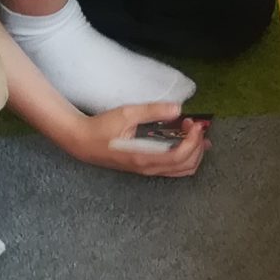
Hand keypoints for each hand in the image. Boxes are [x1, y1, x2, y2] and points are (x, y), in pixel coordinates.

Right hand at [71, 102, 208, 177]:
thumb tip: (177, 109)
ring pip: (181, 170)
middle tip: (195, 125)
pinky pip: (173, 169)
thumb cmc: (101, 127)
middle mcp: (148, 168)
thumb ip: (152, 111)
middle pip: (186, 166)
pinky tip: (186, 143)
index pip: (179, 156)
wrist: (81, 142)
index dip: (193, 141)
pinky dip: (185, 157)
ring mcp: (147, 170)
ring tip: (196, 135)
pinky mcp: (145, 168)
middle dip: (197, 146)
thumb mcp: (126, 113)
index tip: (195, 123)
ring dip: (194, 153)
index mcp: (144, 158)